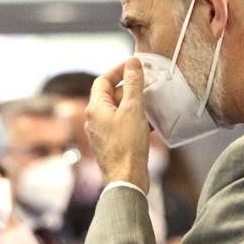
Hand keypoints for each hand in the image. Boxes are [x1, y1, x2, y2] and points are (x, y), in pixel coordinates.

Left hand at [86, 59, 150, 192]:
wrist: (126, 179)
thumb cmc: (127, 145)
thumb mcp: (133, 109)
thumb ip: (133, 85)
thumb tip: (132, 64)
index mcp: (95, 108)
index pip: (102, 80)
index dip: (118, 70)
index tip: (134, 66)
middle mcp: (93, 120)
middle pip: (109, 95)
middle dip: (128, 89)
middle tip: (146, 84)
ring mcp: (100, 133)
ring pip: (117, 111)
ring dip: (133, 105)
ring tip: (150, 104)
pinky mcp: (110, 144)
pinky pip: (121, 125)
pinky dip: (133, 120)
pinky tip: (148, 124)